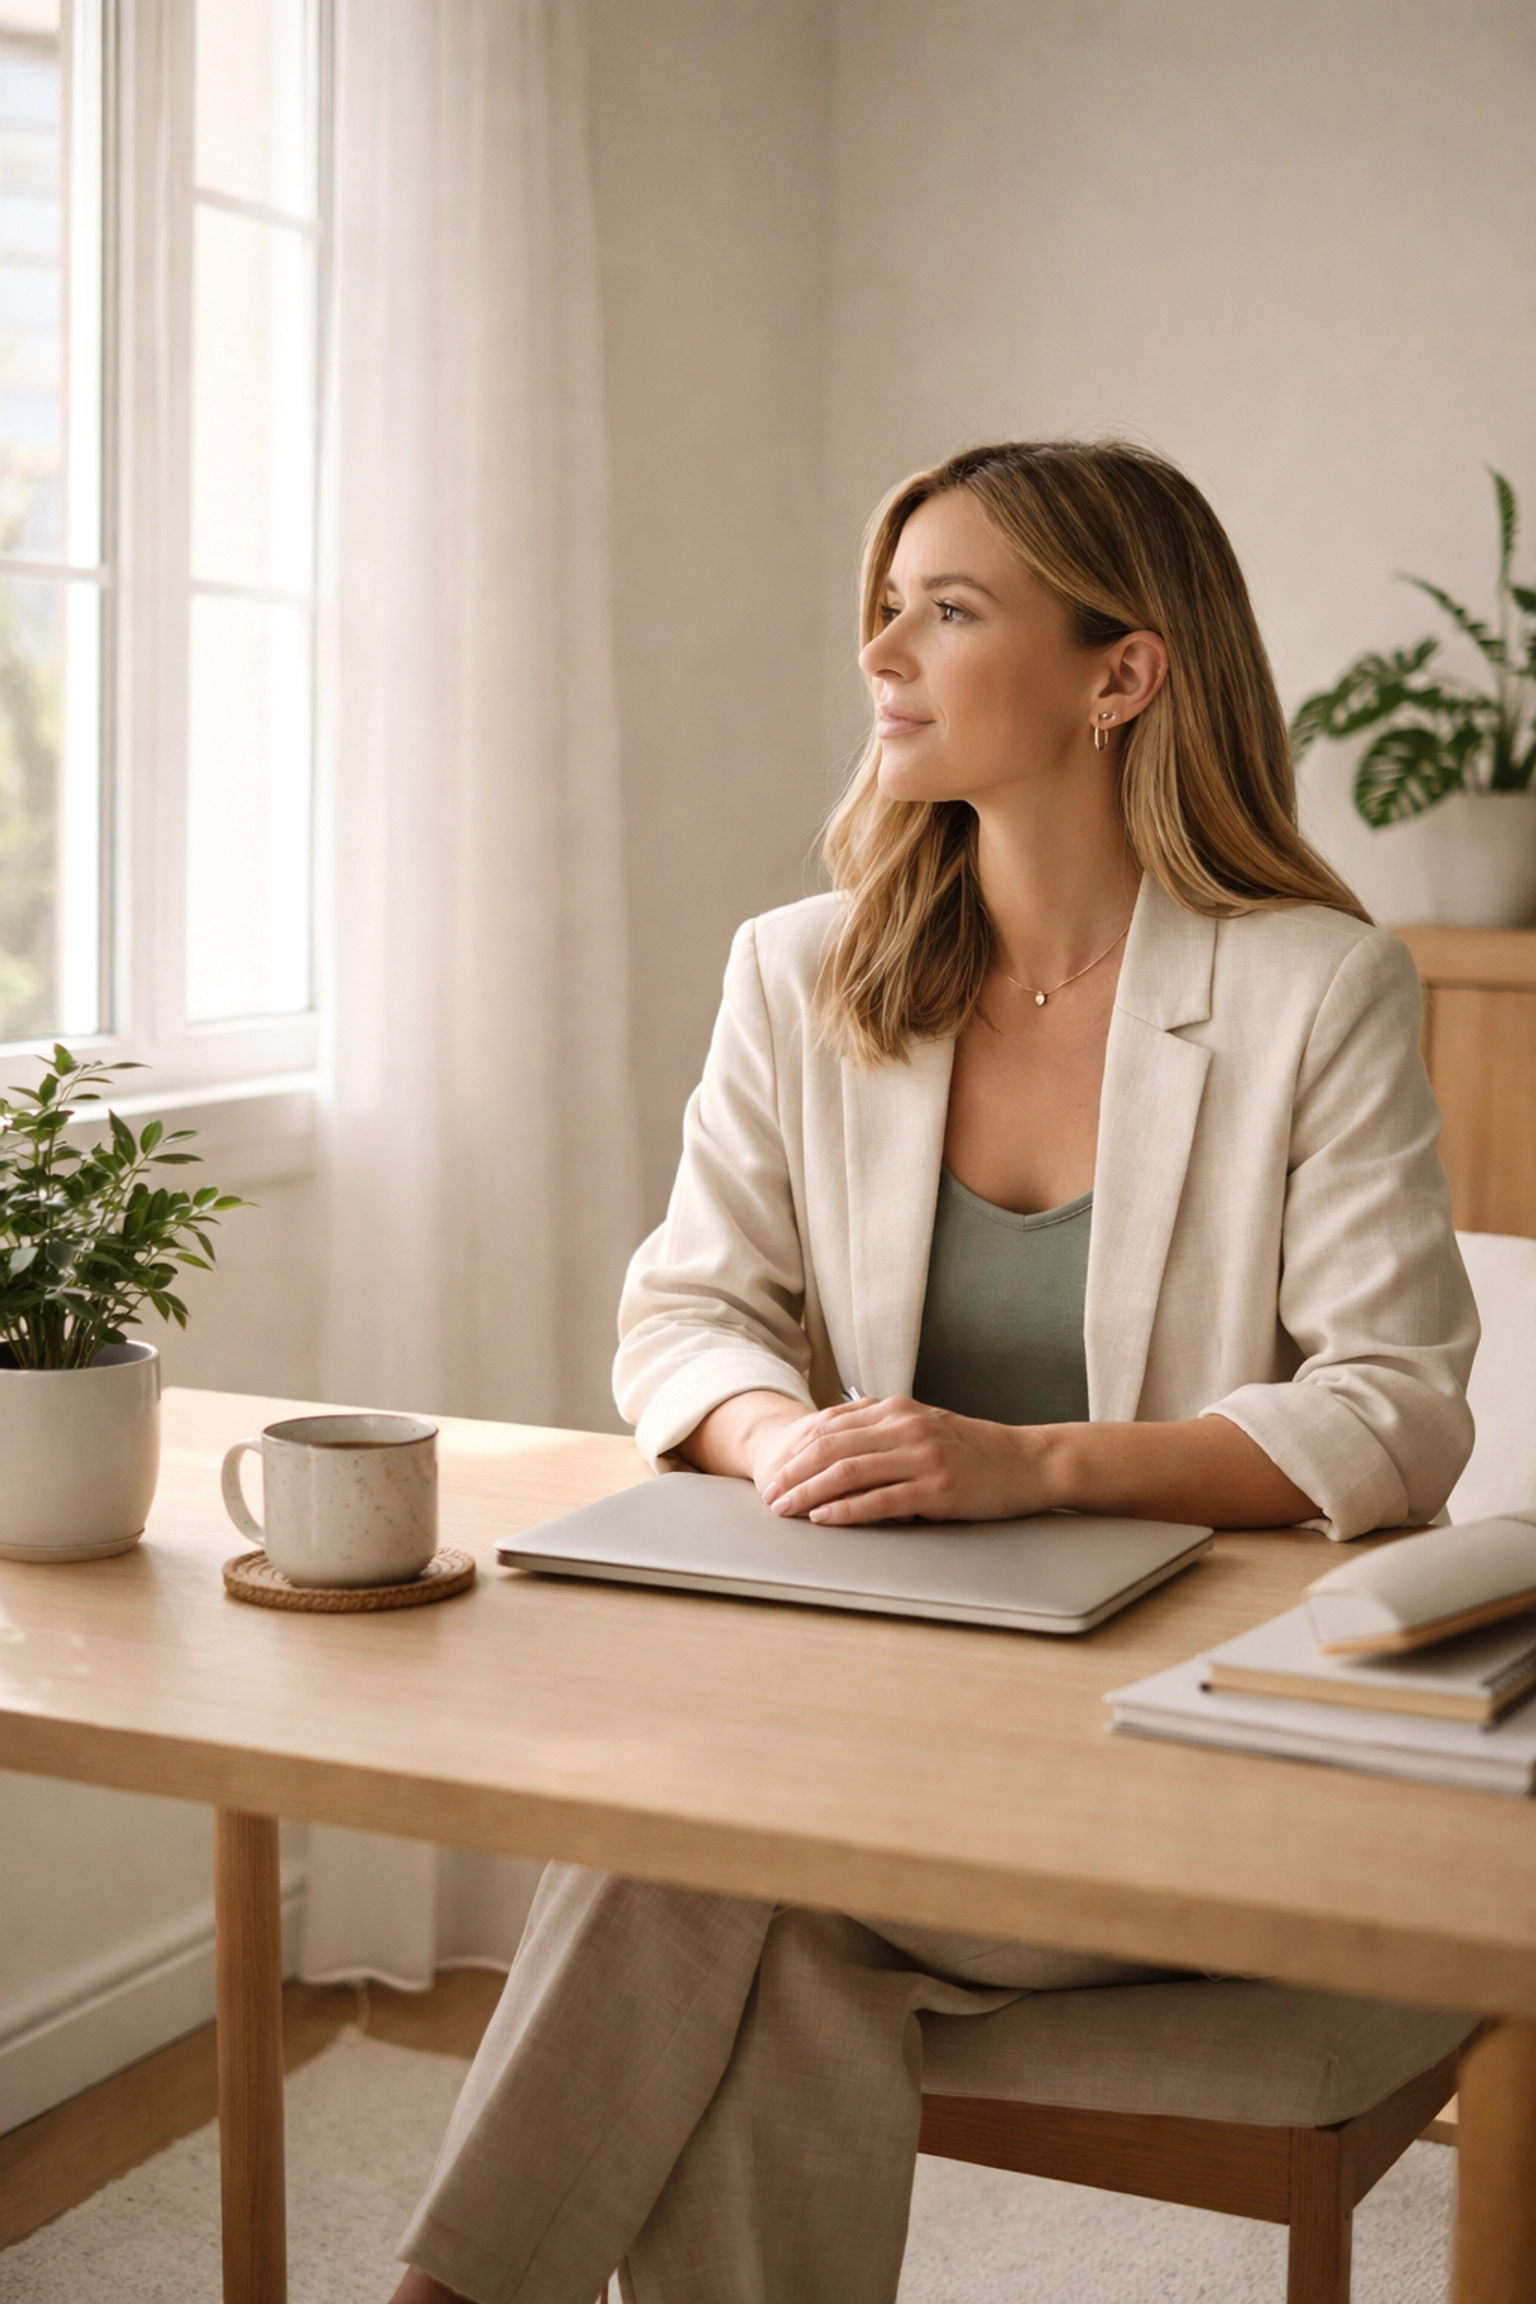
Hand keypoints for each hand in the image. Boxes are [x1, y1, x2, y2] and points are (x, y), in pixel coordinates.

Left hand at [760, 1396, 1046, 1524]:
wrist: (1027, 1462)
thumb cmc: (972, 1450)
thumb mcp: (923, 1426)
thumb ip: (881, 1430)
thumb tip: (831, 1442)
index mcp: (896, 1410)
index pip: (830, 1426)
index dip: (795, 1450)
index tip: (772, 1472)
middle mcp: (905, 1426)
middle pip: (831, 1447)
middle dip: (793, 1473)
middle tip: (769, 1496)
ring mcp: (922, 1456)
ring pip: (849, 1471)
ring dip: (810, 1492)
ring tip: (786, 1511)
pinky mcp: (938, 1487)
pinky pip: (881, 1499)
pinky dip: (847, 1510)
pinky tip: (824, 1519)